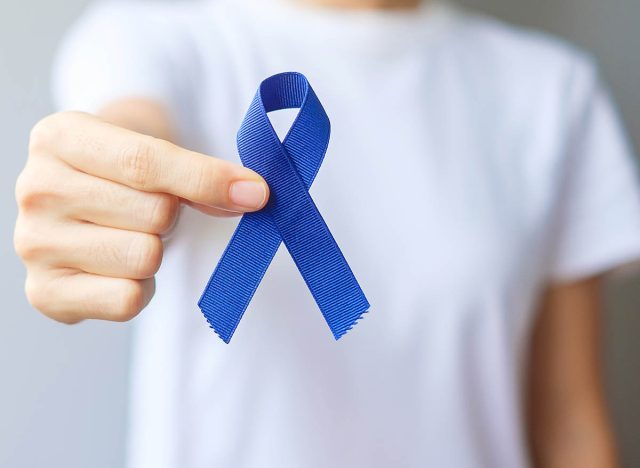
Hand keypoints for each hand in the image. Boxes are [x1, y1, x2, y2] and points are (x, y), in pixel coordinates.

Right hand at [13, 111, 268, 322]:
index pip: (146, 162)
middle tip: (150, 210)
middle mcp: (36, 188)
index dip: (208, 180)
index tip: (256, 193)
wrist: (82, 201)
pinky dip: (139, 289)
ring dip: (155, 252)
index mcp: (60, 137)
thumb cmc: (123, 174)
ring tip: (130, 236)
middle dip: (170, 216)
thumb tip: (252, 195)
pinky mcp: (44, 292)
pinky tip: (119, 268)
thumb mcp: (155, 151)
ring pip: (145, 257)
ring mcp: (34, 244)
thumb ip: (199, 173)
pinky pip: (127, 299)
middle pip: (154, 213)